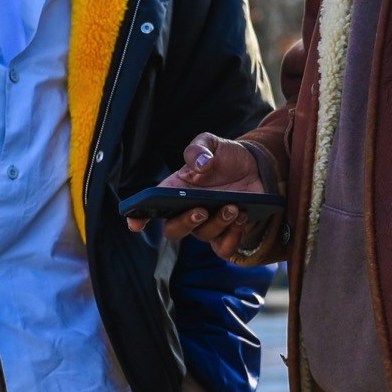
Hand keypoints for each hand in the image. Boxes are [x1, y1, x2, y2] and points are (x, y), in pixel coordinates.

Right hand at [126, 133, 275, 258]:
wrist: (255, 167)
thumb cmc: (225, 157)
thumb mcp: (211, 143)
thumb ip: (199, 148)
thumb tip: (201, 165)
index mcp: (175, 189)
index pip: (150, 207)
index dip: (138, 217)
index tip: (135, 222)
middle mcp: (188, 211)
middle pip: (174, 230)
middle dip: (186, 222)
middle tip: (202, 210)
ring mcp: (208, 225)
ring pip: (203, 236)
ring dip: (218, 223)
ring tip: (233, 207)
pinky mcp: (228, 233)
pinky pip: (224, 248)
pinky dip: (233, 237)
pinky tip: (242, 218)